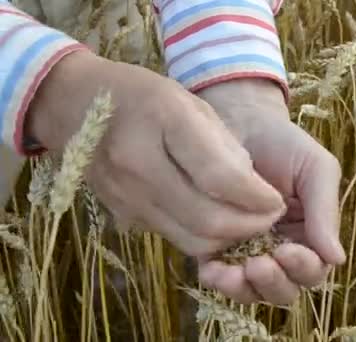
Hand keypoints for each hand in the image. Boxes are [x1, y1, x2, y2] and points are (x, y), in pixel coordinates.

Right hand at [24, 51, 285, 259]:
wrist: (73, 106)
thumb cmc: (142, 96)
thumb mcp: (190, 103)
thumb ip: (223, 146)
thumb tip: (254, 192)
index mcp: (162, 121)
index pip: (220, 177)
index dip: (257, 197)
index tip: (278, 200)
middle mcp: (139, 165)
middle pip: (207, 220)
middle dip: (251, 226)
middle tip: (271, 216)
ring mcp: (127, 197)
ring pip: (193, 240)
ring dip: (231, 239)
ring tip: (251, 222)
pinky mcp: (124, 217)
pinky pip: (176, 238)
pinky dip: (206, 238)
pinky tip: (221, 222)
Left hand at [196, 79, 345, 304]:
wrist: (240, 121)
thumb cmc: (284, 143)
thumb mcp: (316, 169)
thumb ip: (325, 210)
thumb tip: (338, 259)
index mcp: (310, 234)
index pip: (315, 268)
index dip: (304, 267)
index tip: (288, 251)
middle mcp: (281, 249)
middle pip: (285, 289)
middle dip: (274, 283)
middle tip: (259, 265)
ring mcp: (247, 251)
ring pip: (253, 290)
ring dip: (245, 289)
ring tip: (232, 273)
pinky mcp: (216, 246)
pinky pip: (220, 275)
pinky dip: (217, 280)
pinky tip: (211, 270)